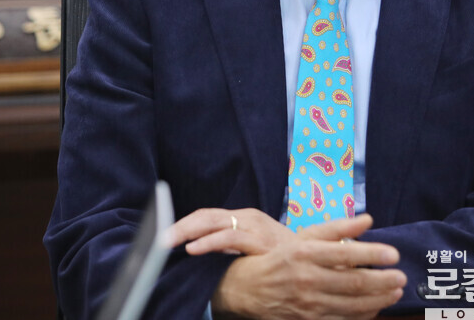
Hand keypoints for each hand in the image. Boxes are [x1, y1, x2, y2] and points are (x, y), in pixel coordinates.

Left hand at [169, 207, 293, 254]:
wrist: (315, 259)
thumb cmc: (281, 259)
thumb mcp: (254, 249)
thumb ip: (233, 246)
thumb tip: (201, 251)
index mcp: (244, 217)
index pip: (207, 215)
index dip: (185, 223)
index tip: (163, 232)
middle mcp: (248, 217)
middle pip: (206, 216)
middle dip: (180, 226)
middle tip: (158, 236)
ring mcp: (254, 226)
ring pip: (213, 223)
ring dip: (187, 232)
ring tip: (167, 241)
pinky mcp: (260, 239)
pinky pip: (229, 238)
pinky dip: (208, 242)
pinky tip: (193, 250)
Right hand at [170, 209, 405, 318]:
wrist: (246, 290)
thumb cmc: (280, 258)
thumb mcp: (304, 236)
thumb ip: (337, 228)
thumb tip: (367, 219)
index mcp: (305, 253)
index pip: (346, 254)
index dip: (373, 254)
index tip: (394, 253)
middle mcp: (307, 279)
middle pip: (353, 283)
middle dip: (382, 281)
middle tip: (402, 278)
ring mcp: (308, 305)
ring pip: (352, 306)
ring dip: (378, 300)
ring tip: (395, 292)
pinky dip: (363, 316)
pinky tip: (376, 308)